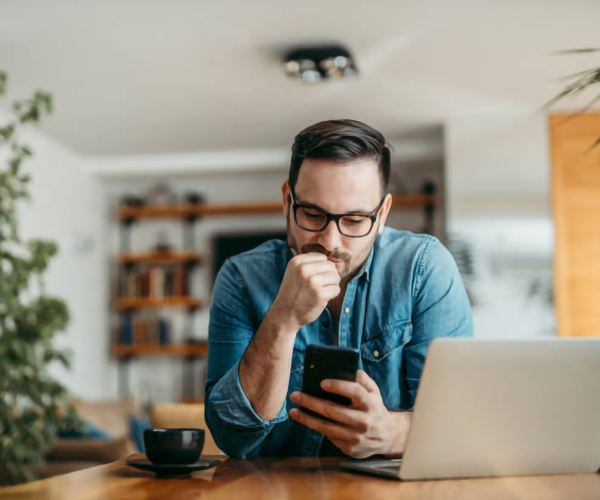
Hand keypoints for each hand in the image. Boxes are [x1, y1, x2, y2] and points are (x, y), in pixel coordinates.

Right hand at [270, 250, 340, 328]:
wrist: (285, 314)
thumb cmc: (293, 292)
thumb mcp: (295, 272)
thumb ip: (310, 263)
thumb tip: (331, 260)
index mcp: (297, 261)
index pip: (322, 257)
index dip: (322, 268)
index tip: (314, 277)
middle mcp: (304, 269)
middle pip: (330, 266)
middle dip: (329, 276)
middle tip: (320, 286)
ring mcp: (312, 281)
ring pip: (335, 277)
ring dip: (331, 285)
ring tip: (321, 291)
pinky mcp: (319, 294)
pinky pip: (336, 289)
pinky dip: (332, 294)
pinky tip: (322, 298)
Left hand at [289, 370, 411, 457]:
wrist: (387, 436)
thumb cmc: (375, 409)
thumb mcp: (374, 392)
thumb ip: (363, 380)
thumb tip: (350, 369)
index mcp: (370, 404)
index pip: (355, 392)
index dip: (339, 386)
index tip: (322, 383)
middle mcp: (364, 421)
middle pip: (333, 411)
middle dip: (311, 402)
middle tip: (296, 395)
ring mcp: (356, 437)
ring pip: (326, 427)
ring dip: (307, 419)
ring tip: (293, 411)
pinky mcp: (350, 448)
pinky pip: (329, 436)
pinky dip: (316, 428)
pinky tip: (306, 420)